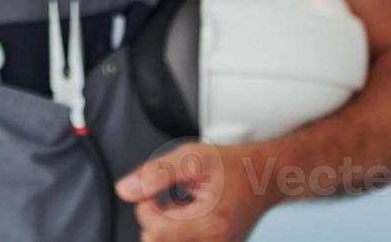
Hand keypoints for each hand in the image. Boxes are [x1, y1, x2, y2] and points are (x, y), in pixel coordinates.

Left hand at [116, 142, 274, 241]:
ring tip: (184, 206)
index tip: (156, 190)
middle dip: (155, 219)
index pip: (153, 232)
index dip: (146, 206)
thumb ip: (156, 174)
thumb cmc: (234, 166)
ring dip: (167, 226)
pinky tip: (191, 215)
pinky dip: (179, 231)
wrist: (264, 177)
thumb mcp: (192, 158)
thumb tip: (125, 190)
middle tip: (171, 197)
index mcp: (209, 223)